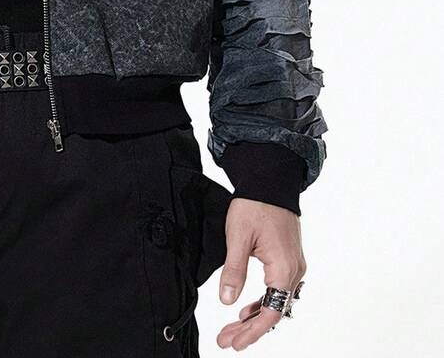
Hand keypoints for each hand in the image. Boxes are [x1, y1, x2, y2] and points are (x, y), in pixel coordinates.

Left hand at [216, 197, 306, 349]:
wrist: (271, 180)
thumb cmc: (255, 204)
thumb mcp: (237, 237)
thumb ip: (233, 271)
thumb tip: (226, 300)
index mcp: (283, 268)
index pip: (270, 312)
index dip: (252, 331)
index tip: (233, 342)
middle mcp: (294, 270)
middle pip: (274, 311)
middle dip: (250, 329)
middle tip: (227, 340)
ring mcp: (294, 264)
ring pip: (276, 301)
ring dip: (255, 316)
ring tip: (233, 327)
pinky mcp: (289, 258)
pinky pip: (278, 289)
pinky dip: (263, 301)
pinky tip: (247, 307)